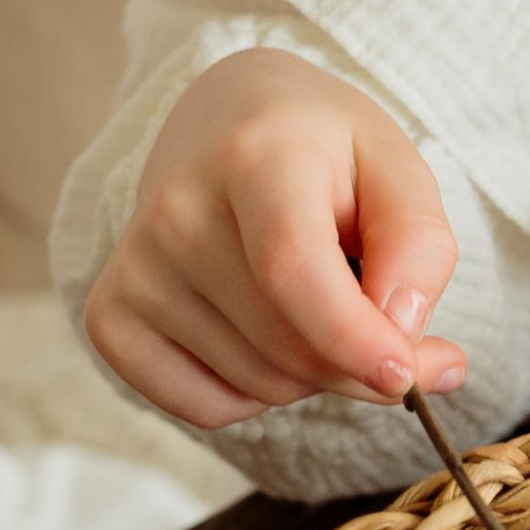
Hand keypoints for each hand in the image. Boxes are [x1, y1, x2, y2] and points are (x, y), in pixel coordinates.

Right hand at [85, 50, 466, 432]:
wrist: (226, 121)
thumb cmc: (324, 153)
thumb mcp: (396, 170)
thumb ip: (419, 247)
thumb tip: (401, 331)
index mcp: (253, 154)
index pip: (291, 268)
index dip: (353, 337)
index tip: (404, 375)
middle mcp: (176, 210)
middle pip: (287, 345)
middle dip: (357, 359)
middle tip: (383, 318)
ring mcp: (134, 267)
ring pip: (259, 385)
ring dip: (312, 370)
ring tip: (310, 297)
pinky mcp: (109, 316)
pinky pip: (206, 408)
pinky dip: (256, 394)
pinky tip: (262, 328)